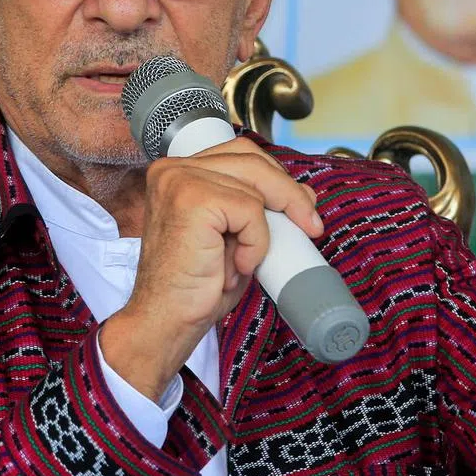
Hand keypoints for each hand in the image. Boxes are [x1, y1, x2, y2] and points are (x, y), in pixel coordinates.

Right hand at [99, 137, 321, 400]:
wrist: (165, 321)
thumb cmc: (195, 285)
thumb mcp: (234, 237)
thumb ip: (259, 209)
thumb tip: (304, 194)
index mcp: (178, 171)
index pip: (241, 154)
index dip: (276, 179)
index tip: (303, 209)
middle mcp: (173, 168)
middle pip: (252, 160)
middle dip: (289, 193)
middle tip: (310, 226)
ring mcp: (180, 180)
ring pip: (256, 186)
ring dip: (265, 229)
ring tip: (246, 260)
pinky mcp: (193, 199)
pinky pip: (251, 211)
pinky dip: (255, 242)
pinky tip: (237, 266)